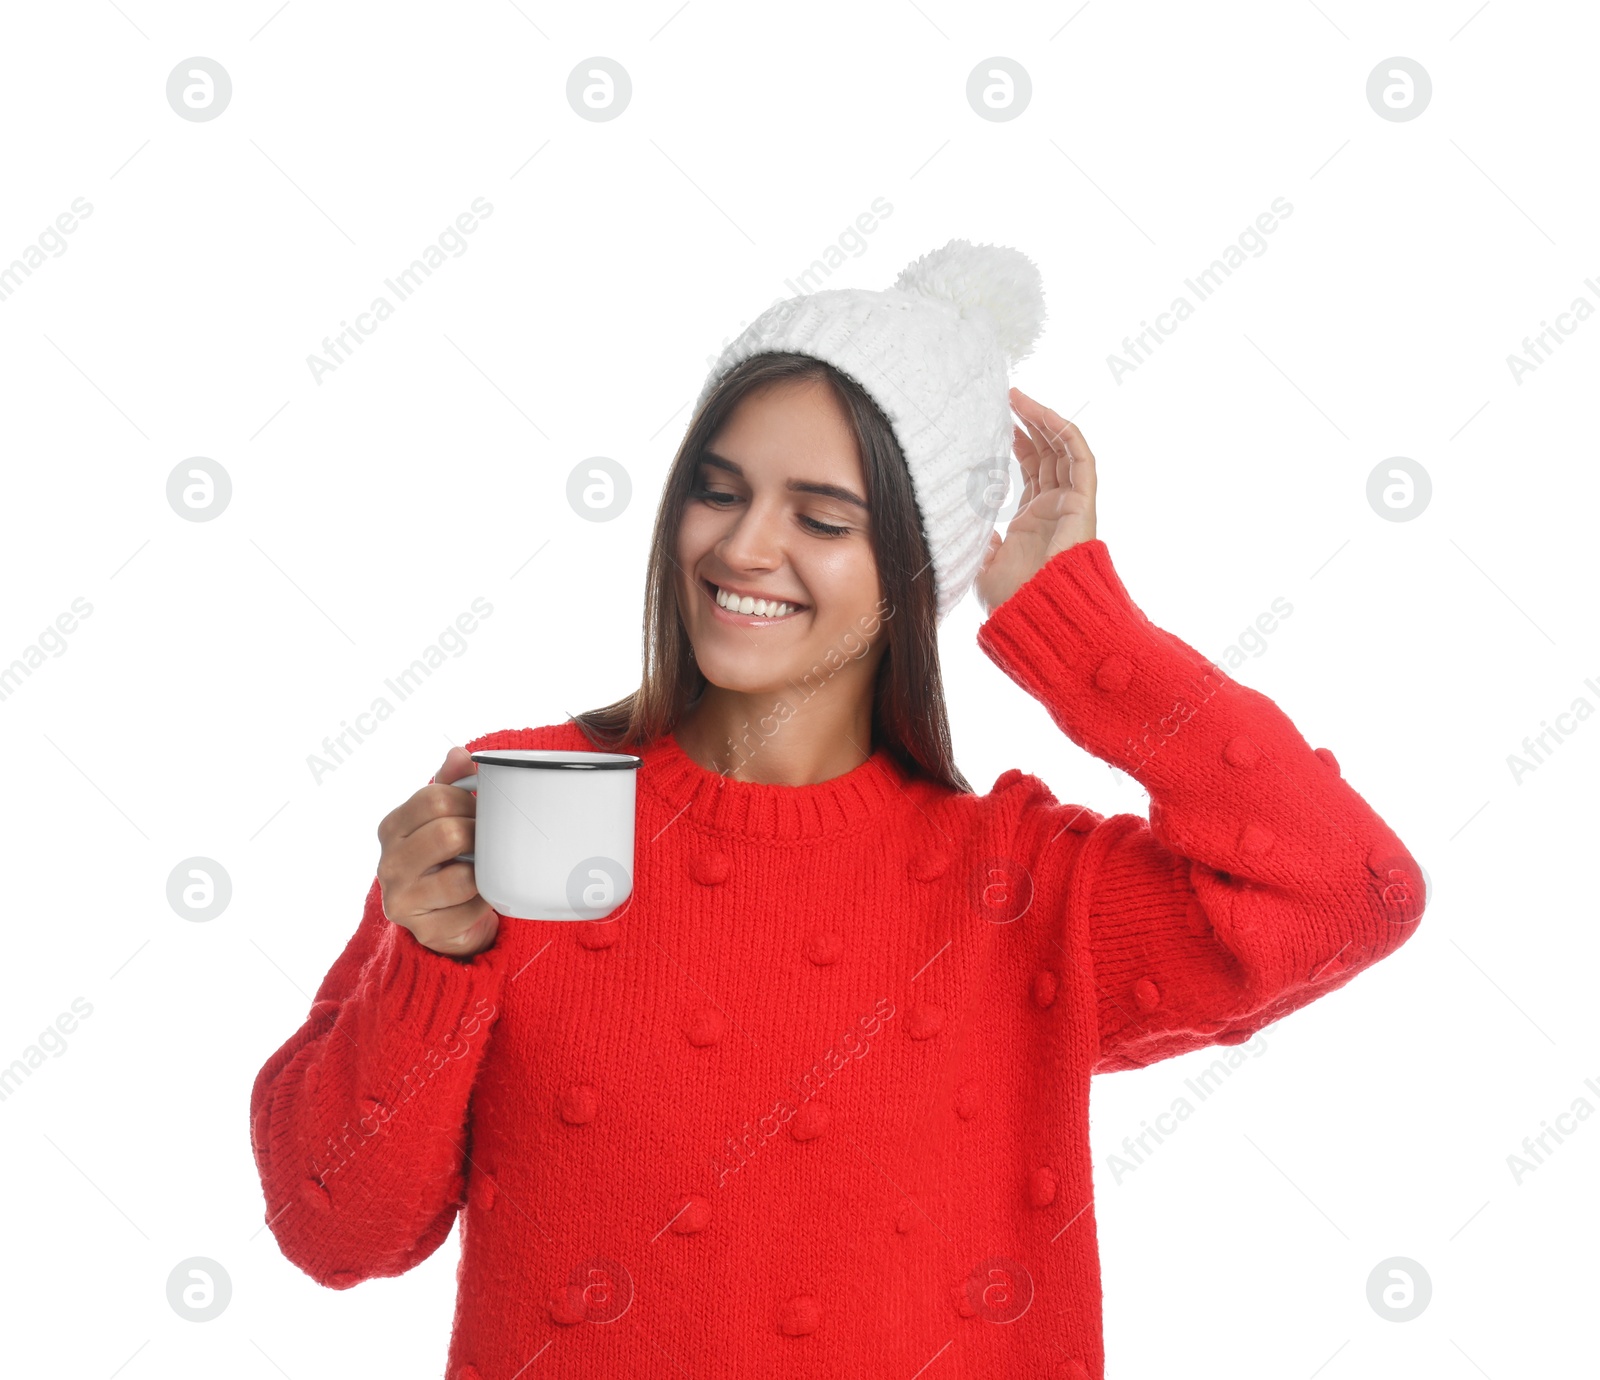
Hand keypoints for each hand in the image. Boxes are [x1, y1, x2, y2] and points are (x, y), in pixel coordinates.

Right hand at [375, 746, 498, 957]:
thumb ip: (450, 783)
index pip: (434, 797)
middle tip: (487, 841)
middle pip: (448, 833)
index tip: (479, 811)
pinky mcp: (425, 930)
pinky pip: (472, 909)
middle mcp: (388, 863)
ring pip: (461, 877)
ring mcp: (402, 899)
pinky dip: (486, 901)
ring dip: (484, 872)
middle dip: (479, 835)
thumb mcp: (444, 817)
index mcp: (392, 827)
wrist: (446, 919)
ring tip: (483, 868)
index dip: (468, 800)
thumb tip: (460, 754)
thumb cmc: (447, 859)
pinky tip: (481, 897)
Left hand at [973, 388, 1097, 615]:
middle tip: (1007, 398)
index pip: (1032, 470)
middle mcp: (1054, 509)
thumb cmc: (1012, 601)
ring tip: (1018, 397)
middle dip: (1030, 423)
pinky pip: (1080, 458)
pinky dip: (1064, 432)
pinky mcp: (1083, 503)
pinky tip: (1041, 414)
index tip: (998, 420)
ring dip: (1043, 419)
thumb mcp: (983, 567)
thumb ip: (980, 543)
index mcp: (1032, 521)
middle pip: (1048, 453)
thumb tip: (974, 528)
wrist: (1036, 615)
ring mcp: (1071, 504)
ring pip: (1063, 449)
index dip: (1019, 442)